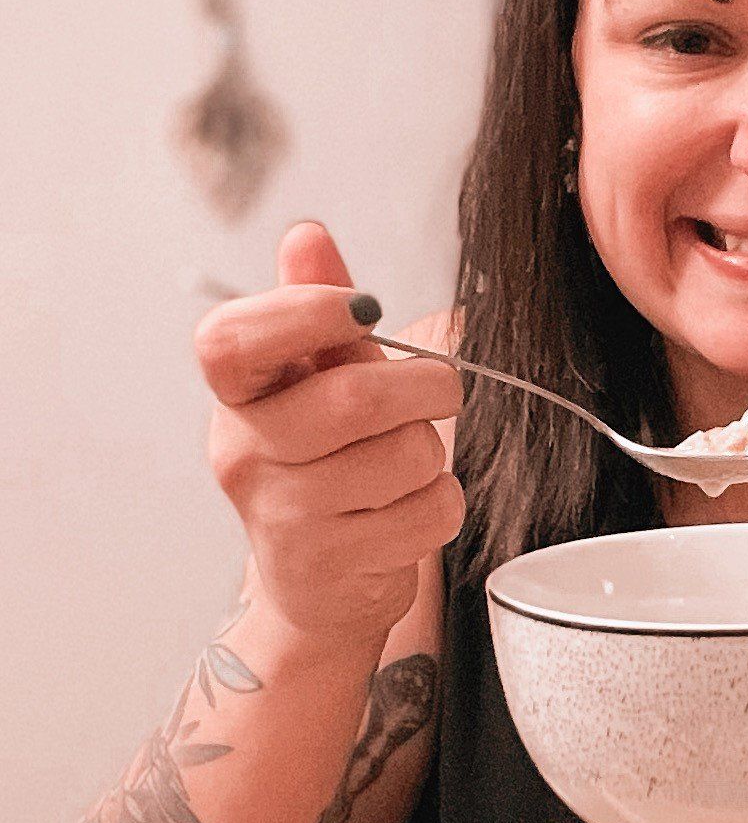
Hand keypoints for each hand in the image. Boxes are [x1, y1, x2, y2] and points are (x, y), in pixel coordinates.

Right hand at [198, 222, 464, 645]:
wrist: (320, 586)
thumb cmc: (327, 464)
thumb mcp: (316, 379)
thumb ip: (314, 307)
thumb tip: (307, 236)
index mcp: (234, 396)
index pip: (231, 342)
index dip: (304, 311)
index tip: (361, 308)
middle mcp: (245, 454)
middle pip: (353, 398)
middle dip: (425, 385)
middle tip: (440, 386)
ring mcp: (285, 517)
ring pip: (404, 456)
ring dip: (431, 451)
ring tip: (408, 462)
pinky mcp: (333, 566)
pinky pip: (427, 512)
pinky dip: (441, 503)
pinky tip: (410, 509)